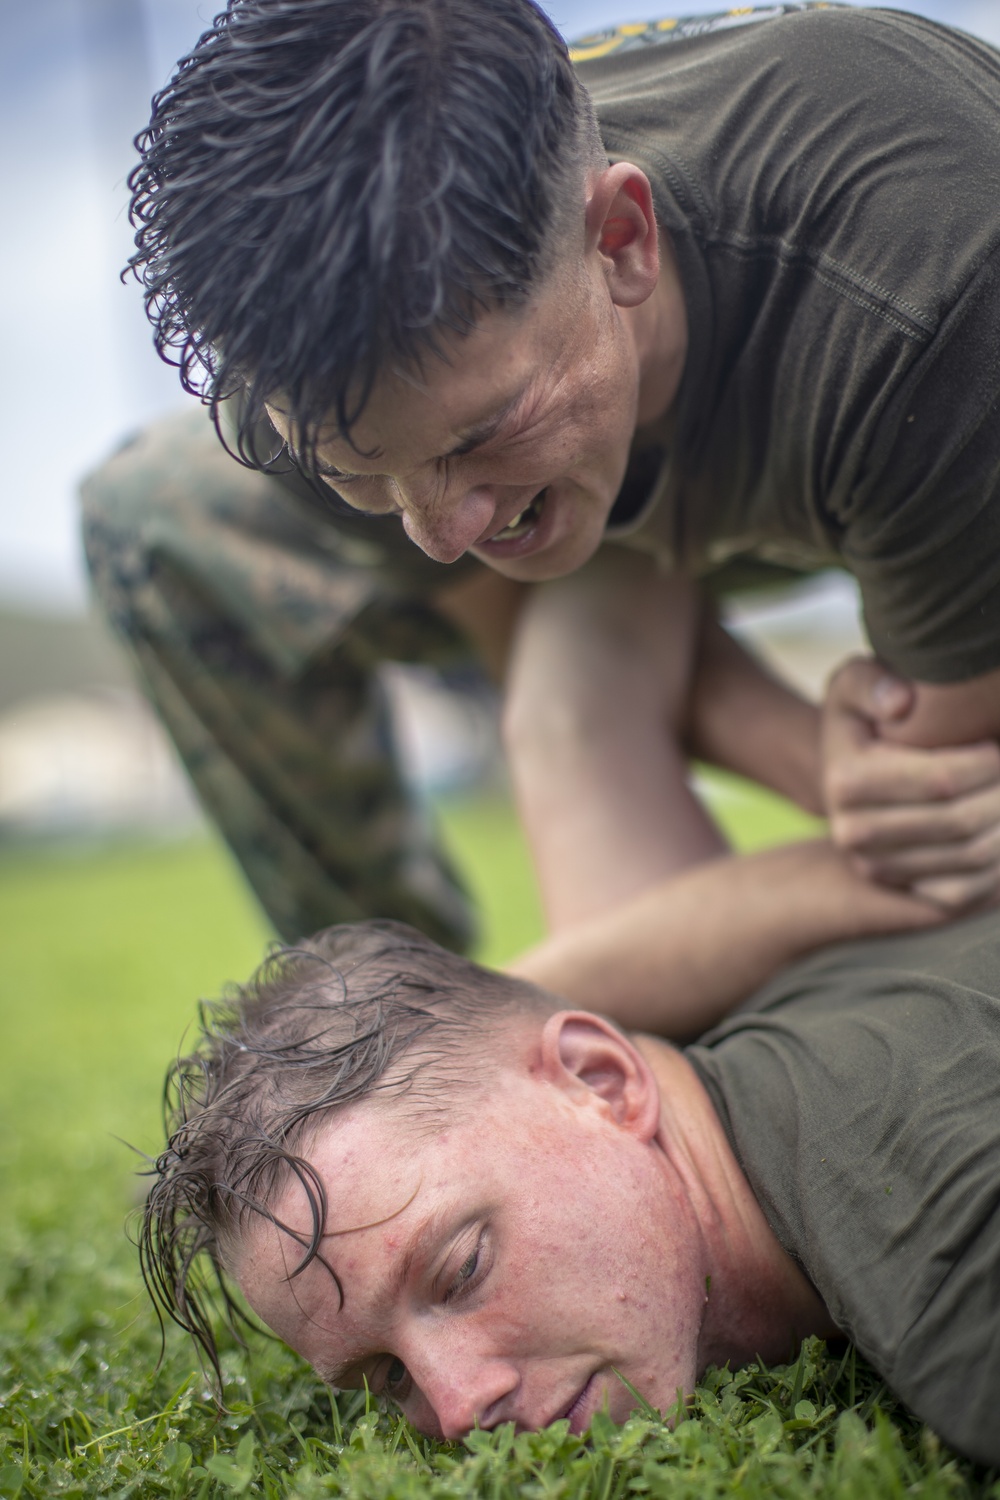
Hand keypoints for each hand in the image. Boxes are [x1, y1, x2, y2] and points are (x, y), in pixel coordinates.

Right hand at [822, 657, 999, 909]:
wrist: (846, 778)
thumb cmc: (862, 721)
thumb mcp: (854, 686)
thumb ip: (872, 683)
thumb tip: (902, 704)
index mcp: (846, 781)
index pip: (941, 780)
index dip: (988, 763)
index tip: (999, 742)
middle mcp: (854, 833)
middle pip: (960, 822)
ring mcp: (876, 868)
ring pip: (971, 858)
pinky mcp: (899, 890)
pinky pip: (965, 892)